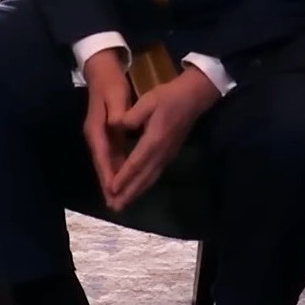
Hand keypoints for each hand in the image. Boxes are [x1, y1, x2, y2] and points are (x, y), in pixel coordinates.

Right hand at [79, 50, 133, 199]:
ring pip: (107, 164)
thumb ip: (117, 110)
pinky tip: (123, 181)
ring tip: (119, 201)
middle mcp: (95, 136)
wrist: (101, 71)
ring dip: (113, 182)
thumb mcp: (114, 93)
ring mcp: (100, 136)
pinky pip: (112, 157)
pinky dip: (117, 171)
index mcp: (96, 129)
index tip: (114, 191)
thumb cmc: (110, 82)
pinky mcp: (106, 135)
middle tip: (116, 206)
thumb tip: (119, 124)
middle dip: (109, 186)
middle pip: (103, 165)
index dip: (109, 175)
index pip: (103, 157)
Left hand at [103, 68, 218, 211]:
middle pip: (143, 177)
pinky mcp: (169, 155)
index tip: (112, 189)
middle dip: (128, 193)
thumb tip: (116, 125)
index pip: (136, 162)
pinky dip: (144, 186)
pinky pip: (154, 175)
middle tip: (114, 207)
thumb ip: (132, 115)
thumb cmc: (168, 97)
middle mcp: (161, 153)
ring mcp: (167, 156)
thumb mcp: (148, 100)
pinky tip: (136, 191)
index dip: (124, 177)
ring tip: (122, 205)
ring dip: (136, 193)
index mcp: (154, 140)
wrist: (193, 99)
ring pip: (150, 179)